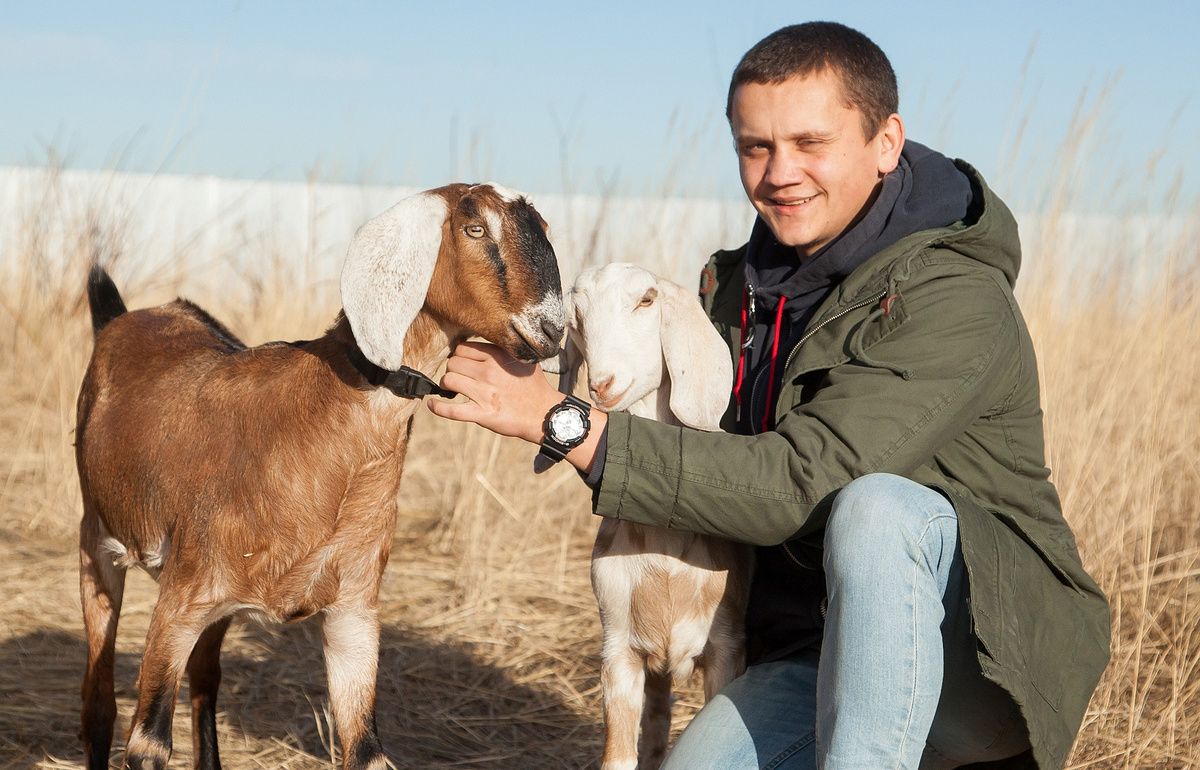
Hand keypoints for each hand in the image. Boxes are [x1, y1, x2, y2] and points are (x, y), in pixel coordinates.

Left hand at [427, 341, 560, 443]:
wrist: (544, 414)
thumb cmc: (534, 385)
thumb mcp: (524, 359)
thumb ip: (504, 349)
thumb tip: (485, 340)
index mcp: (498, 356)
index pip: (463, 348)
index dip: (460, 355)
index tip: (464, 363)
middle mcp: (489, 372)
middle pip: (453, 363)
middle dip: (453, 369)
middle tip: (459, 377)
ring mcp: (485, 394)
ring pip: (448, 380)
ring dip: (446, 385)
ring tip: (451, 389)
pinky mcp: (482, 414)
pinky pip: (452, 411)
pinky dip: (438, 407)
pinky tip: (432, 404)